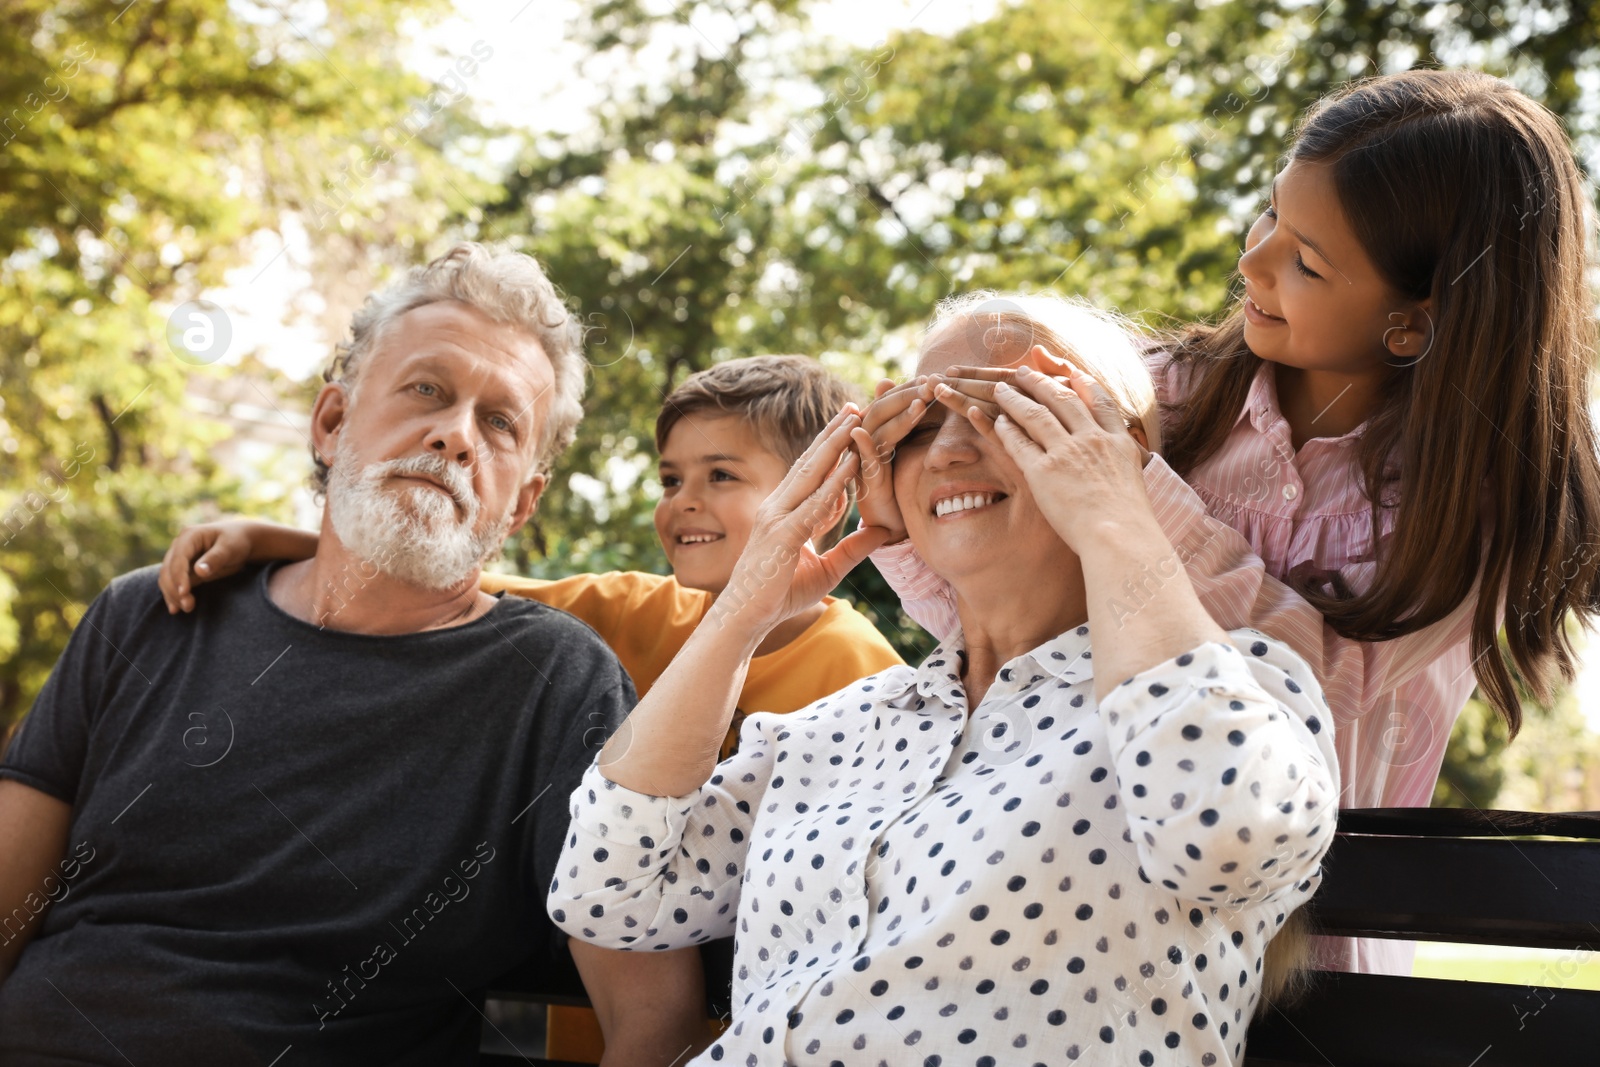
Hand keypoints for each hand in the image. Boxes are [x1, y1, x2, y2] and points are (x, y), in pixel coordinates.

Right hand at [159, 521, 255, 613]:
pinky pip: (173, 583)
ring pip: (167, 578)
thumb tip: (199, 571)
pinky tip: (175, 609)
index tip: (184, 593)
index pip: (178, 558)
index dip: (179, 576)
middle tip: (188, 606)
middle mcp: (180, 546)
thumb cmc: (237, 541)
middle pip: (168, 569)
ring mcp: (179, 558)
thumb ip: (215, 559)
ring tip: (186, 609)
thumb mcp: (230, 548)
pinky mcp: (184, 569)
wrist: (242, 540)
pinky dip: (174, 595)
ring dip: (173, 594)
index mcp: (190, 536)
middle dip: (175, 589)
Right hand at [715, 406, 889, 635]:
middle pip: (811, 463)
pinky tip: (851, 463)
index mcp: (786, 513)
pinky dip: (834, 482)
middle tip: (855, 407)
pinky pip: (814, 503)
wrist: (745, 619)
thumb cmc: (777, 596)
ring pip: (811, 473)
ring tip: (855, 420)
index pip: (814, 476)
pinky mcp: (782, 534)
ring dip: (835, 445)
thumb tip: (882, 533)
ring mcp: (778, 517)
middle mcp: (779, 507)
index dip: (834, 451)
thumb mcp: (827, 570)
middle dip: (834, 434)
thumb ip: (852, 550)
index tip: (853, 427)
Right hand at [850, 377, 932, 543]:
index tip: (933, 377)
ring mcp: (865, 458)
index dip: (910, 387)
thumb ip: (913, 423)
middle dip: (907, 394)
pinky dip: (863, 445)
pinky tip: (864, 434)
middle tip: (932, 383)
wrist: (892, 521)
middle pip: (883, 408)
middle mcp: (867, 439)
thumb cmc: (903, 483)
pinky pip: (863, 460)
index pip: (892, 400)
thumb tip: (923, 398)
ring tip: (921, 403)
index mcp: (879, 429)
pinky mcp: (866, 479)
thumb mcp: (911, 449)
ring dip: (898, 416)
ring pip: (877, 430)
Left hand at [965, 362, 1153, 552]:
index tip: (1072, 373)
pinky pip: (1019, 442)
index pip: (1101, 402)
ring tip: (1001, 388)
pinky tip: (997, 421)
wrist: (1119, 535)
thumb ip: (1123, 464)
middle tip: (1024, 372)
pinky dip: (1007, 429)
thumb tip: (1121, 464)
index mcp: (1118, 442)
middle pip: (1063, 400)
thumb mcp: (1135, 481)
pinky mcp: (1043, 471)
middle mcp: (1092, 440)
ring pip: (1036, 414)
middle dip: (1041, 383)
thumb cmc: (1128, 521)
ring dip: (1016, 399)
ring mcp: (1067, 453)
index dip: (1084, 384)